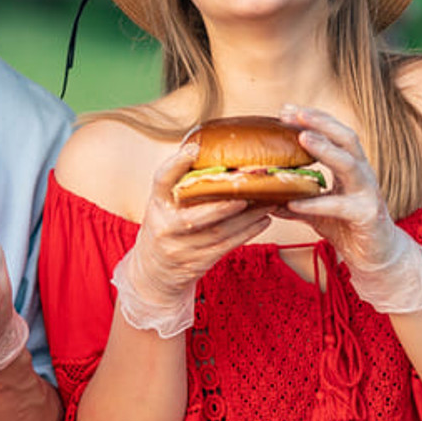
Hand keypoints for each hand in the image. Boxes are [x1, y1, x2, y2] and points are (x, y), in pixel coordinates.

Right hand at [116, 144, 273, 336]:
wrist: (153, 272)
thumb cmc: (166, 227)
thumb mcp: (164, 205)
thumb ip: (181, 184)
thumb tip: (208, 148)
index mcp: (156, 205)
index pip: (161, 181)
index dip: (175, 164)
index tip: (194, 150)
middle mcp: (165, 227)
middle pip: (194, 216)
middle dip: (223, 204)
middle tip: (248, 189)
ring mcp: (180, 249)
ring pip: (218, 233)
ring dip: (247, 217)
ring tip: (268, 201)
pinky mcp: (196, 263)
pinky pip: (225, 247)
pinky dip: (247, 233)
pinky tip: (263, 220)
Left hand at [278, 104, 421, 314]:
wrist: (377, 257)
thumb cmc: (347, 227)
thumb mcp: (316, 210)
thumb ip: (295, 199)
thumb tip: (264, 193)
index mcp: (351, 167)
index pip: (334, 134)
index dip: (313, 119)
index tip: (286, 109)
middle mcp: (362, 174)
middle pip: (346, 138)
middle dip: (321, 122)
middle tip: (294, 113)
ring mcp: (368, 193)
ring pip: (350, 164)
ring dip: (326, 149)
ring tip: (303, 138)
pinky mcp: (367, 216)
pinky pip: (340, 206)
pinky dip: (316, 203)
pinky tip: (294, 202)